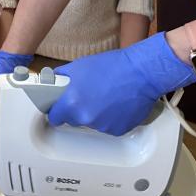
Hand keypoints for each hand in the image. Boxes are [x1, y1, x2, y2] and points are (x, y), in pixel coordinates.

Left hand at [47, 33, 195, 135]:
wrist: (141, 73)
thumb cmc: (112, 66)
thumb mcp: (80, 65)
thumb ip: (62, 78)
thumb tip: (53, 83)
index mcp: (72, 102)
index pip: (55, 117)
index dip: (57, 111)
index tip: (60, 108)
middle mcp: (86, 118)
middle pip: (74, 120)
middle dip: (77, 111)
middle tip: (89, 96)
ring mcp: (102, 126)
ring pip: (92, 124)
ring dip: (96, 114)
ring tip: (107, 97)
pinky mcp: (117, 130)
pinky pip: (108, 127)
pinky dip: (111, 119)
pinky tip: (117, 104)